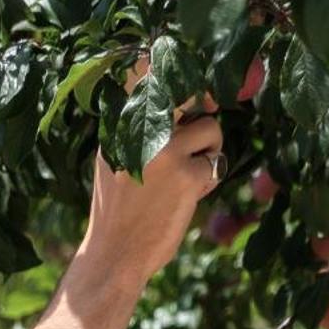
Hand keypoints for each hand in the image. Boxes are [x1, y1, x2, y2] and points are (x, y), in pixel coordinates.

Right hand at [81, 93, 224, 288]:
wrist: (113, 255)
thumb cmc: (118, 210)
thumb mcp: (116, 161)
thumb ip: (141, 130)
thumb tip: (193, 99)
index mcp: (118, 125)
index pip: (146, 74)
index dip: (175, 73)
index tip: (188, 90)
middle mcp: (140, 131)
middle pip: (188, 90)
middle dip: (204, 102)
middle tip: (207, 115)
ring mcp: (165, 152)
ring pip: (210, 126)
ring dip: (209, 151)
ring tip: (189, 177)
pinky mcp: (186, 175)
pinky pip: (215, 162)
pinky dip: (208, 180)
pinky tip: (189, 197)